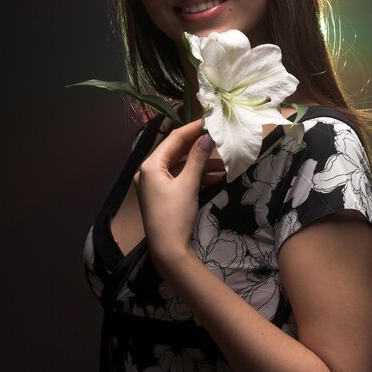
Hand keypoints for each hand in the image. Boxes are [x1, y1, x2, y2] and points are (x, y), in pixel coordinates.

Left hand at [134, 120, 219, 261]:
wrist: (168, 251)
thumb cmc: (175, 215)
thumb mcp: (188, 184)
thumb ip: (198, 158)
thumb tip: (208, 137)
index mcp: (150, 165)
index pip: (173, 139)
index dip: (193, 129)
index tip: (210, 121)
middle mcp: (149, 172)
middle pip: (176, 152)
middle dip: (199, 148)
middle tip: (219, 140)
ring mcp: (155, 184)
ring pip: (180, 166)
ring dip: (201, 165)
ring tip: (223, 165)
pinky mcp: (163, 195)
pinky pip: (180, 179)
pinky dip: (196, 177)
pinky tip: (216, 178)